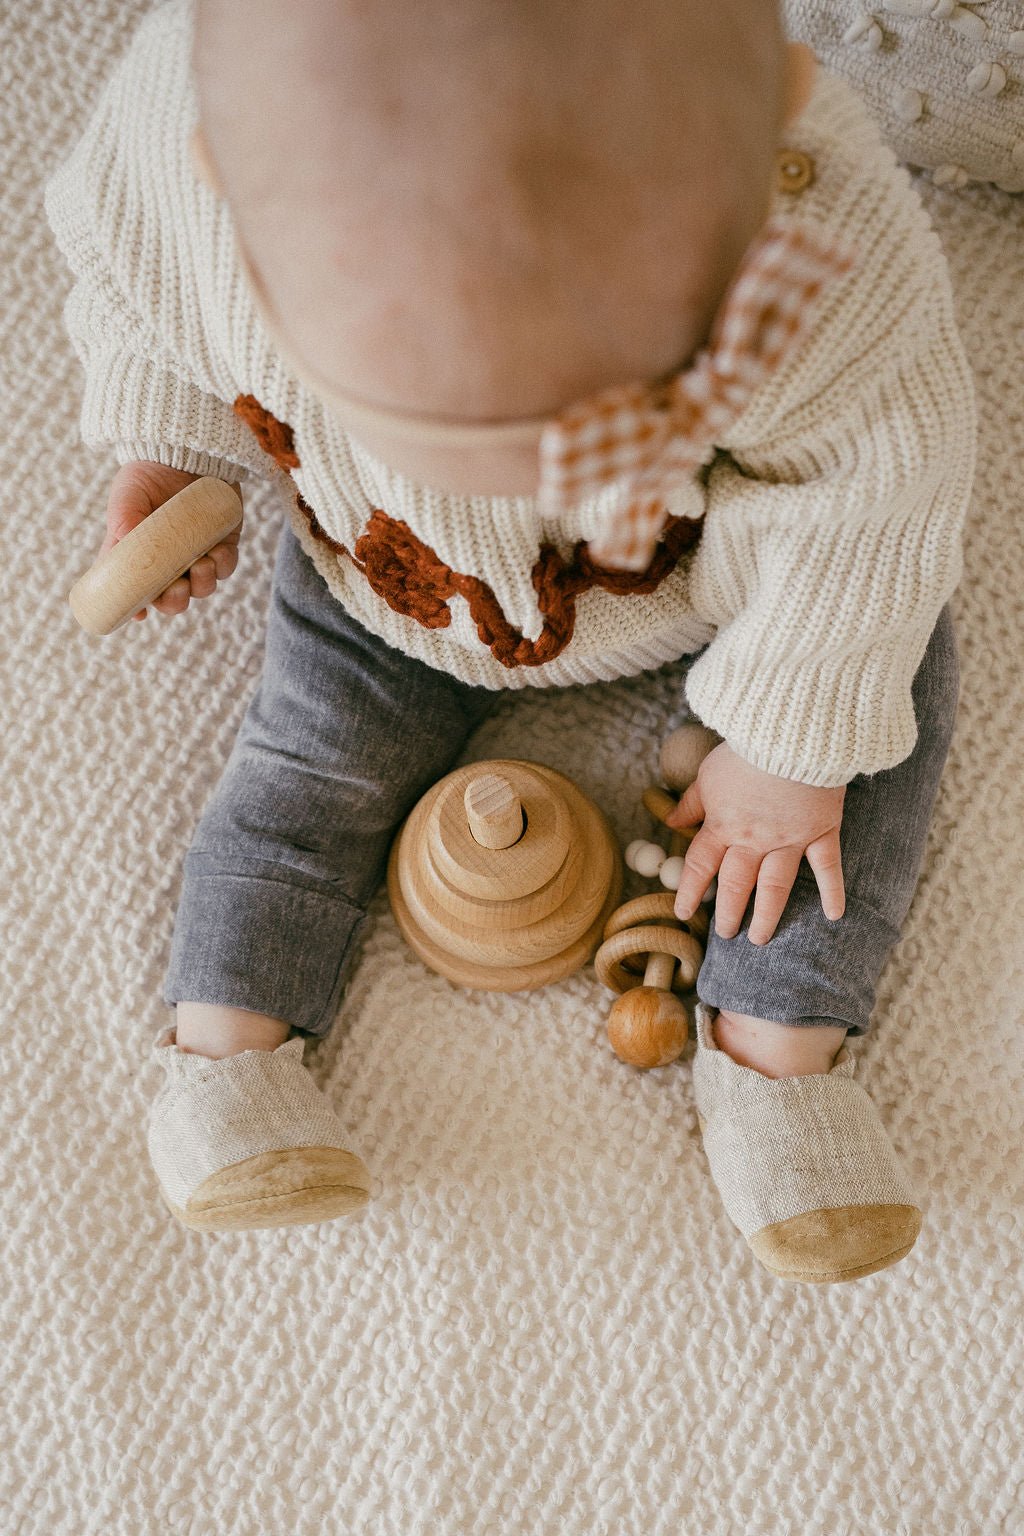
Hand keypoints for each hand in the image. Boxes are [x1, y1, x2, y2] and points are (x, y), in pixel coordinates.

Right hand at [100, 461, 242, 619]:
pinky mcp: (223, 542)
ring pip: (202, 587)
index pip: (135, 590)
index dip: (136, 606)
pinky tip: (217, 553)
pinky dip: (223, 565)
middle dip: (175, 601)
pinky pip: (226, 566)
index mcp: (140, 555)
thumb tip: (127, 552)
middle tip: (176, 590)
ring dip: (201, 584)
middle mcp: (169, 560)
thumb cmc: (148, 473)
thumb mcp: (126, 495)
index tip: (138, 613)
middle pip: (172, 598)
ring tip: (200, 566)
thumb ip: (123, 523)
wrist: (185, 448)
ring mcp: (197, 553)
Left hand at [666, 741, 846, 944]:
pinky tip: (834, 915)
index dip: (689, 891)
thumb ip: (692, 801)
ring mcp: (790, 840)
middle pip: (736, 885)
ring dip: (766, 916)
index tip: (682, 911)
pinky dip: (832, 891)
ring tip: (759, 938)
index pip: (700, 867)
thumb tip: (671, 821)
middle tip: (725, 934)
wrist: (792, 735)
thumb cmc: (747, 748)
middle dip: (729, 912)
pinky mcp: (822, 831)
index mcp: (723, 825)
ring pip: (775, 887)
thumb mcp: (708, 772)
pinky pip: (827, 867)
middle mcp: (754, 840)